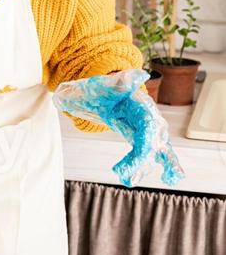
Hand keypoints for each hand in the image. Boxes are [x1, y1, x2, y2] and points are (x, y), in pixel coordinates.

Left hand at [53, 69, 183, 187]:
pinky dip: (143, 168)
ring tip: (127, 180)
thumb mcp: (106, 84)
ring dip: (143, 169)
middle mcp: (151, 120)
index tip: (125, 166)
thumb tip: (140, 74)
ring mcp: (148, 131)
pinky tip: (130, 180)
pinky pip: (148, 156)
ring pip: (156, 154)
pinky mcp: (142, 139)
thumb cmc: (103, 88)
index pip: (150, 132)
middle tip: (124, 176)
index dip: (143, 151)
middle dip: (142, 163)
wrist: (97, 94)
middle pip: (155, 145)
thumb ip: (121, 81)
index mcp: (144, 107)